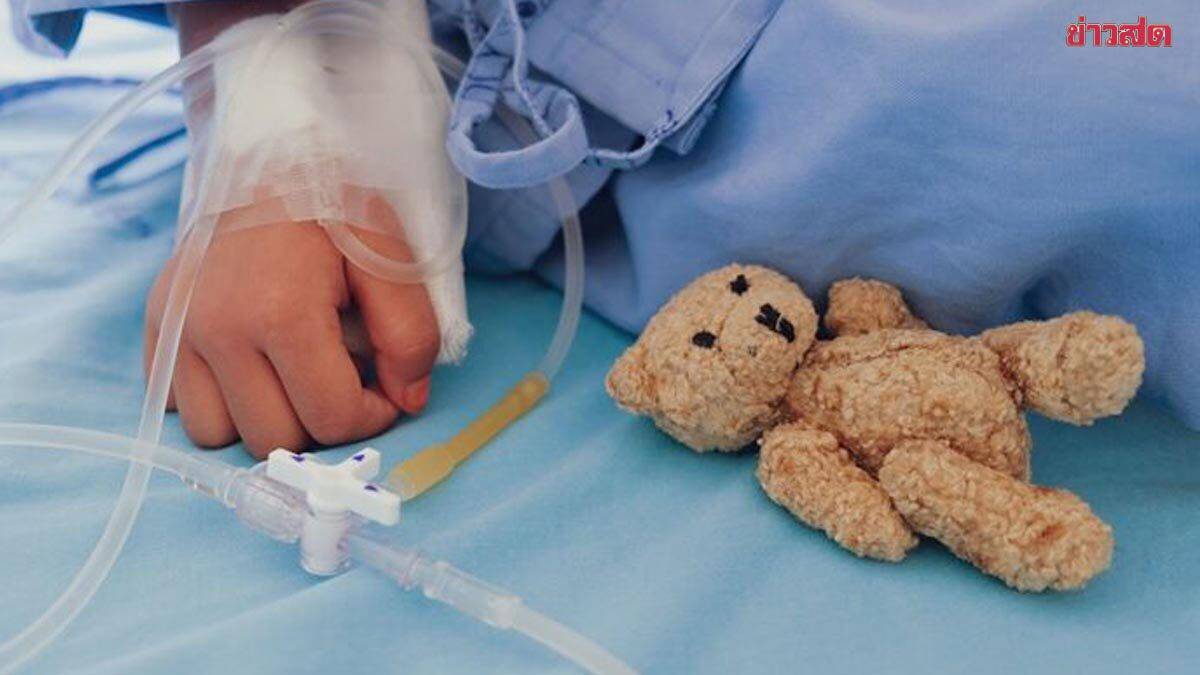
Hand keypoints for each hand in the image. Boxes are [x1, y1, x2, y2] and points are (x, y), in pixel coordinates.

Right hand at [144, 199, 439, 457]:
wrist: (268, 151)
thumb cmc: (334, 205)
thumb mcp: (392, 258)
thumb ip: (410, 335)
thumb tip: (406, 400)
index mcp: (280, 314)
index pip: (330, 420)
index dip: (370, 416)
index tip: (382, 387)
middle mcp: (216, 330)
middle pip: (273, 439)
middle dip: (318, 420)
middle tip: (340, 376)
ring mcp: (178, 328)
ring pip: (216, 434)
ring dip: (263, 418)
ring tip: (292, 372)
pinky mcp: (156, 324)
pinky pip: (176, 405)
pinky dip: (217, 400)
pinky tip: (250, 363)